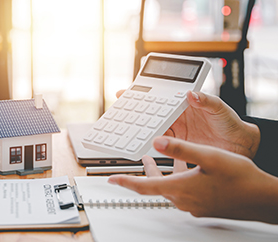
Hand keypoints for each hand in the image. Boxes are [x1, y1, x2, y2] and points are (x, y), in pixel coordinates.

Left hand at [108, 136, 277, 223]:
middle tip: (135, 164)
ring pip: (168, 188)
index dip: (125, 181)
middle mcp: (183, 199)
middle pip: (154, 187)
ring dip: (160, 174)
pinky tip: (183, 168)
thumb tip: (157, 141)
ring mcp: (193, 204)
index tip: (111, 179)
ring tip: (155, 160)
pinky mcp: (202, 204)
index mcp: (180, 188)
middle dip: (143, 174)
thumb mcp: (209, 156)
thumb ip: (181, 149)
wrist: (263, 200)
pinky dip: (175, 178)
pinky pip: (181, 191)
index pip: (143, 186)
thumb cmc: (241, 180)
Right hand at [116, 90, 260, 158]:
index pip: (160, 96)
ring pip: (152, 128)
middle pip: (151, 112)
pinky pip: (159, 144)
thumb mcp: (221, 109)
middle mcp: (177, 117)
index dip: (143, 93)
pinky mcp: (177, 146)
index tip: (127, 92)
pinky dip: (148, 143)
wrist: (240, 147)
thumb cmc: (232, 124)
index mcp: (184, 104)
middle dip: (133, 109)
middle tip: (118, 108)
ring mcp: (176, 132)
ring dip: (138, 127)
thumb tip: (192, 93)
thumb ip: (207, 100)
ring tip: (125, 126)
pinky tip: (139, 142)